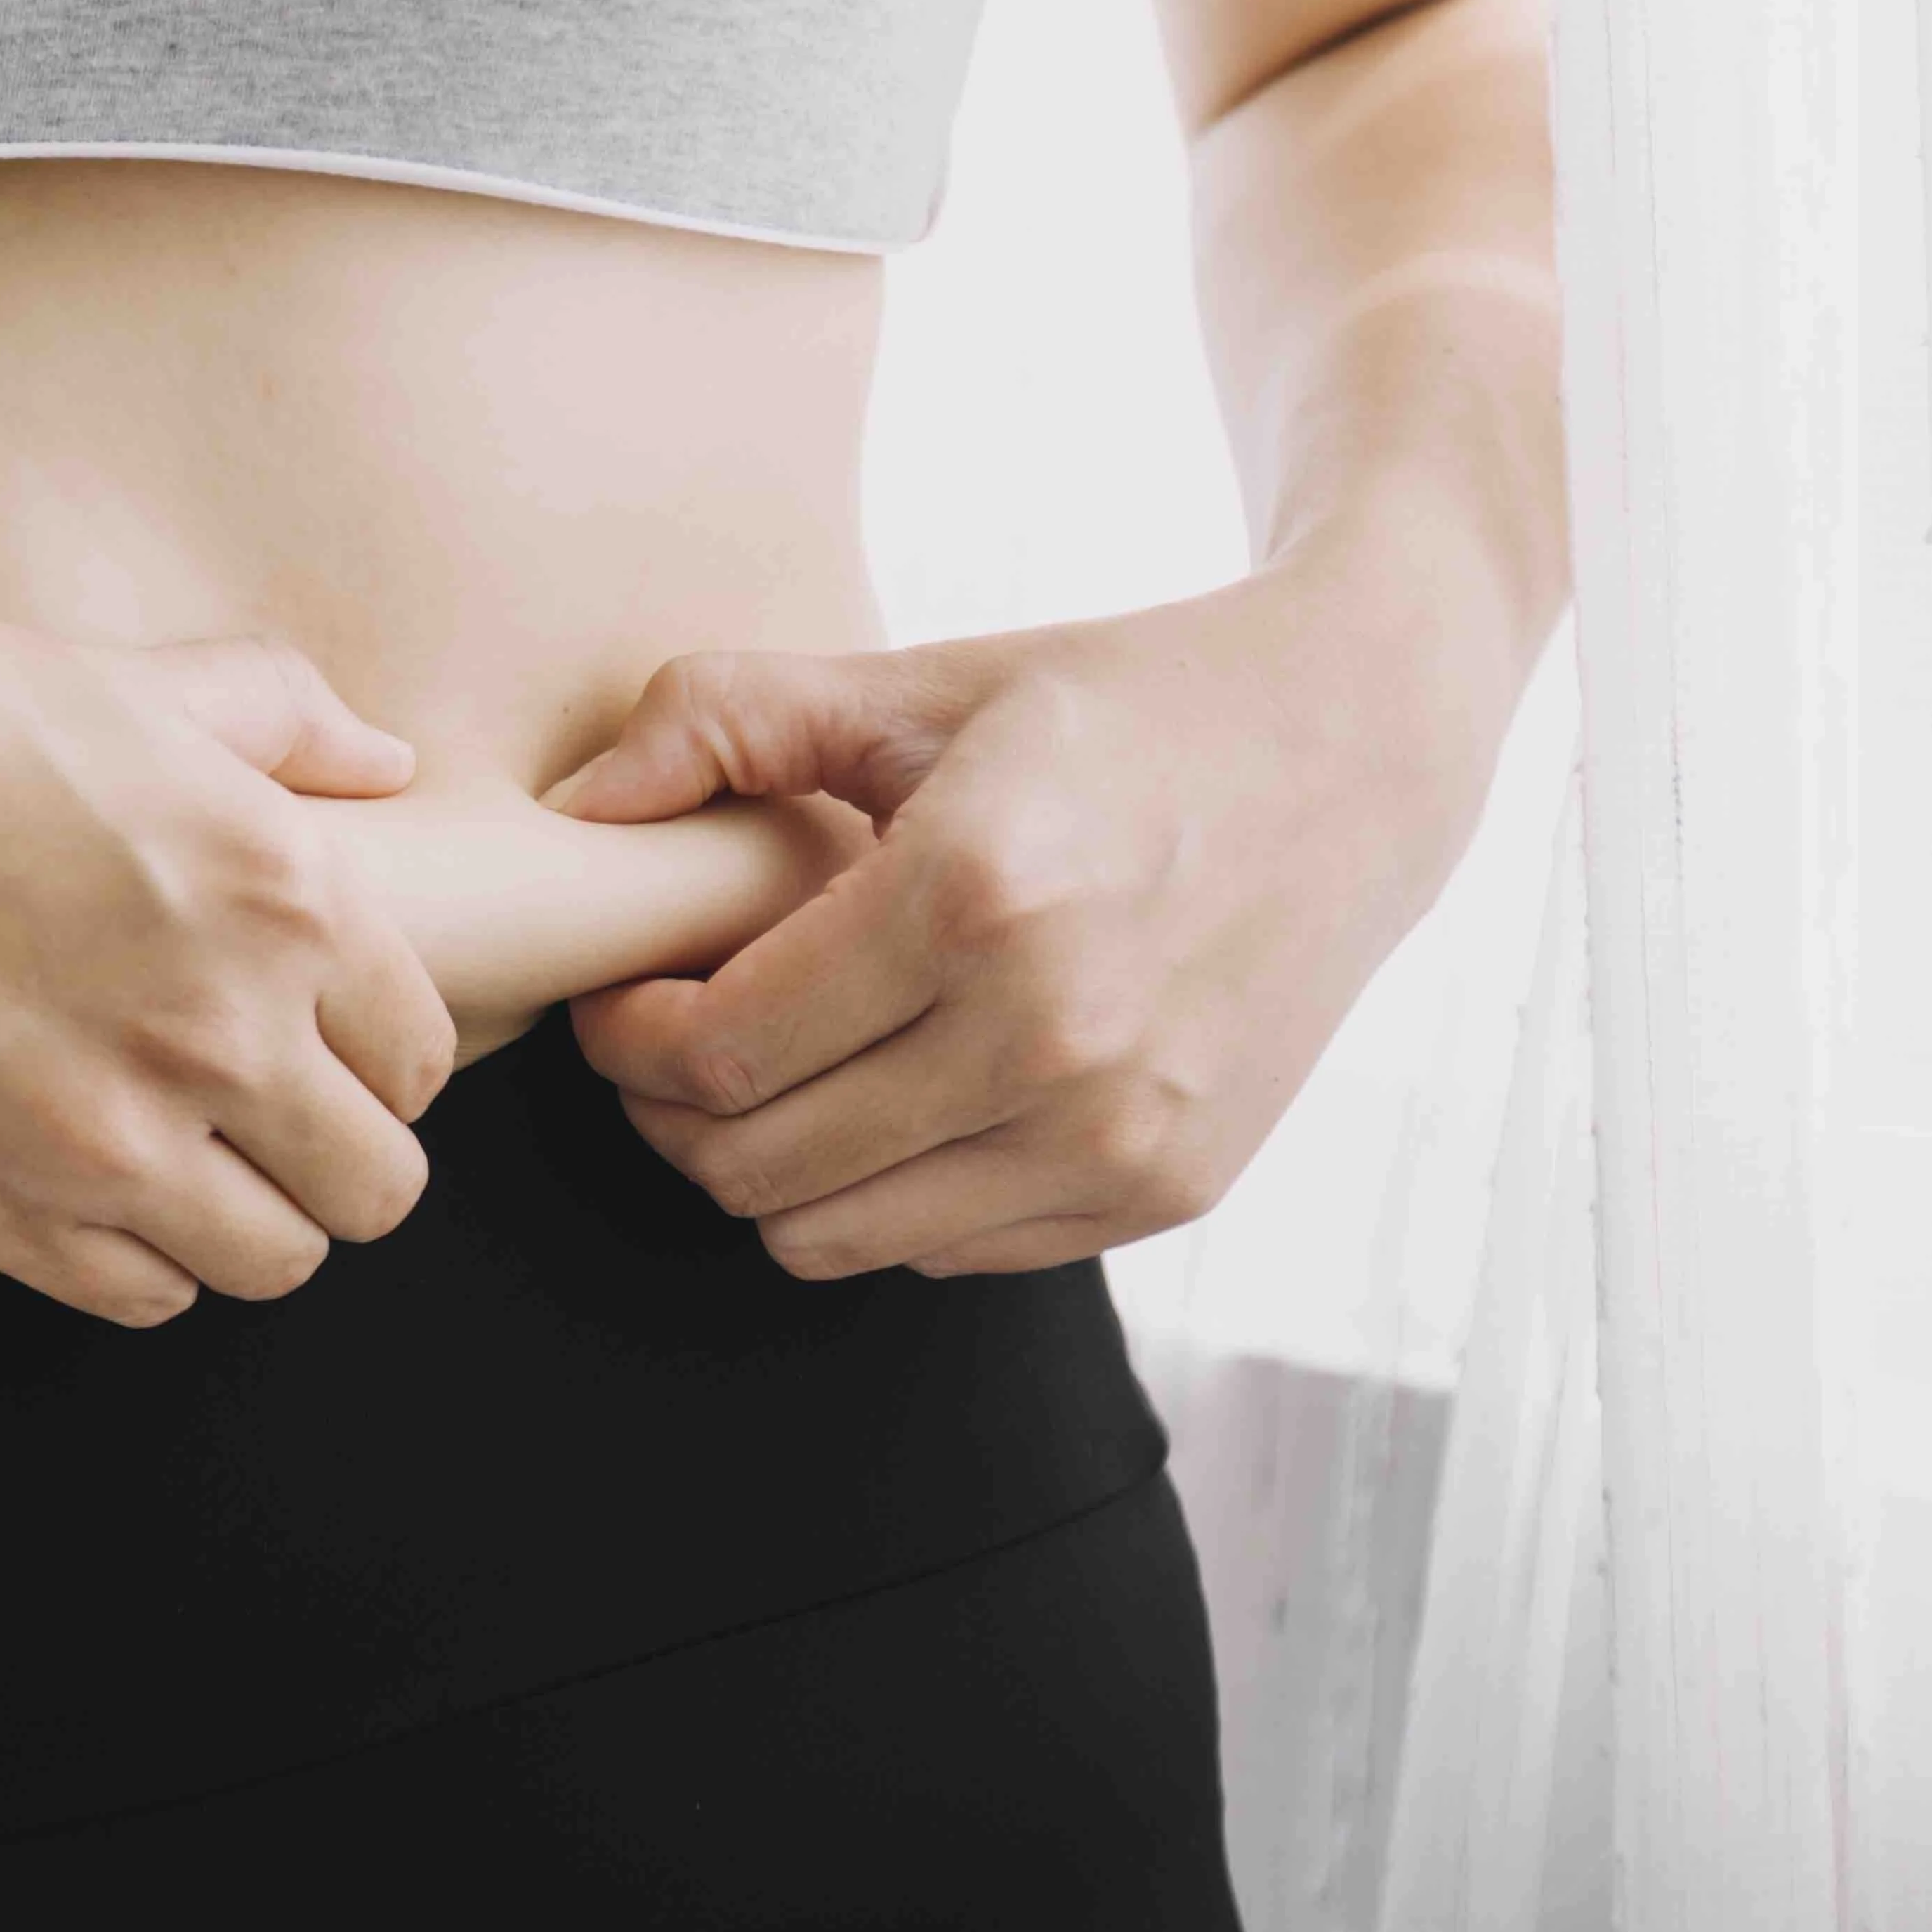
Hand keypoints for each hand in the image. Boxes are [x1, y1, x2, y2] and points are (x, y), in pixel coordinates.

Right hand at [0, 561, 459, 1325]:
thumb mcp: (135, 681)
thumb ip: (285, 719)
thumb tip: (388, 760)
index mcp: (285, 897)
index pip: (422, 1059)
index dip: (377, 1054)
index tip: (316, 1037)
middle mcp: (221, 1032)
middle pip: (377, 1190)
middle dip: (336, 1156)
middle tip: (266, 1115)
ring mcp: (105, 1138)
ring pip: (274, 1264)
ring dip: (247, 1219)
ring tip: (186, 1156)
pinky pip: (141, 1296)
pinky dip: (139, 1258)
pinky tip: (93, 1182)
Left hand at [536, 521, 1536, 1279]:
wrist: (1357, 756)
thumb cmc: (1120, 709)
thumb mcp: (921, 676)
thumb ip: (726, 718)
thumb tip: (574, 815)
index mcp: (974, 896)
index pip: (715, 1056)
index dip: (626, 1042)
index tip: (624, 994)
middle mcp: (1051, 1038)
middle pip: (754, 1168)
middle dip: (671, 1116)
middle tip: (672, 1040)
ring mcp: (1118, 1135)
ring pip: (834, 1241)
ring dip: (769, 1172)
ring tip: (778, 1072)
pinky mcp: (1166, 1192)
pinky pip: (946, 1254)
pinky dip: (888, 1195)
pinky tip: (902, 1091)